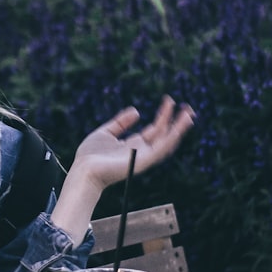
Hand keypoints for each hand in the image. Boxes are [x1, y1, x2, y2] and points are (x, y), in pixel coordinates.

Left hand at [72, 95, 195, 191]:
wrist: (83, 170)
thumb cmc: (90, 156)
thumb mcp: (105, 132)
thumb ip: (120, 122)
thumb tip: (137, 111)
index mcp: (134, 145)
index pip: (155, 130)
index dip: (163, 115)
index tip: (169, 100)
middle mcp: (142, 152)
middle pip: (164, 135)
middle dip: (177, 122)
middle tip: (188, 107)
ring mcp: (143, 158)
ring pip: (167, 143)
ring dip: (179, 129)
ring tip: (188, 115)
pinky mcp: (142, 162)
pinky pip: (160, 150)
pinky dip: (170, 139)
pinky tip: (178, 128)